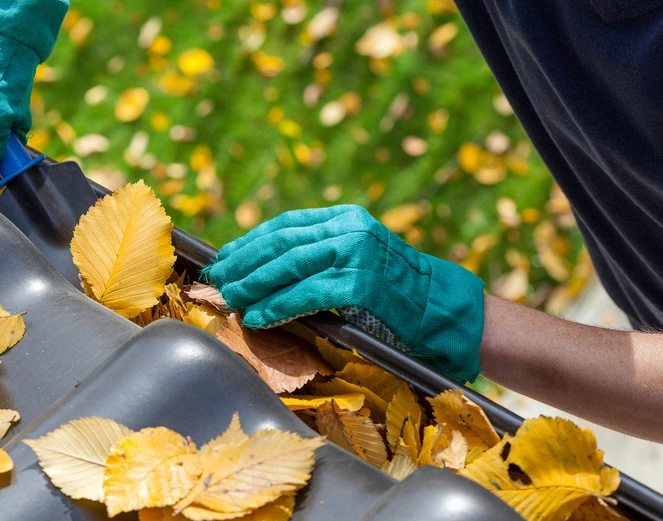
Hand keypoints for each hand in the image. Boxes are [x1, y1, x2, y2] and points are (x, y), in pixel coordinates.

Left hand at [204, 205, 485, 382]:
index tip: (224, 258)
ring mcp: (357, 254)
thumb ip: (321, 255)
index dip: (250, 241)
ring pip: (289, 266)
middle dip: (243, 263)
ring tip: (231, 298)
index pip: (285, 225)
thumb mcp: (359, 257)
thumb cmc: (397, 291)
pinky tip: (259, 316)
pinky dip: (278, 306)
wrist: (444, 309)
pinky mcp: (362, 284)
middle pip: (281, 242)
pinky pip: (307, 294)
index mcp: (346, 217)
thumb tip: (265, 269)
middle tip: (218, 280)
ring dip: (254, 285)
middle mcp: (350, 229)